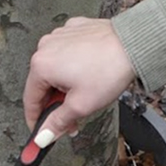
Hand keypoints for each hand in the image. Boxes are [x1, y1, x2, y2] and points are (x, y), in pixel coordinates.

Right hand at [24, 17, 134, 142]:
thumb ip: (58, 122)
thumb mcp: (81, 106)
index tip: (41, 132)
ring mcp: (60, 36)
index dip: (36, 120)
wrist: (134, 45)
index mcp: (41, 65)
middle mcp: (45, 46)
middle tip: (73, 119)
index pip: (31, 100)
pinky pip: (69, 53)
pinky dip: (75, 66)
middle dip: (57, 104)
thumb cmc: (110, 69)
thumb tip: (43, 135)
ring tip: (88, 91)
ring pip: (56, 68)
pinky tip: (90, 72)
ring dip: (67, 85)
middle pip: (44, 84)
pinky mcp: (74, 30)